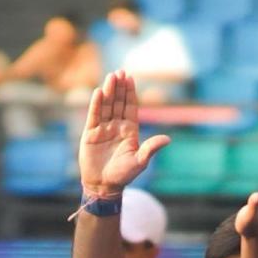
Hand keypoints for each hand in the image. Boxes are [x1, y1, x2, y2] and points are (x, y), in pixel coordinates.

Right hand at [78, 70, 170, 197]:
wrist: (103, 186)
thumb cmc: (123, 175)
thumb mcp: (140, 161)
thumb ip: (151, 148)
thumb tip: (168, 139)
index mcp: (129, 130)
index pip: (130, 107)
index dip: (130, 93)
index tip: (130, 77)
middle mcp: (116, 126)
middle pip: (118, 102)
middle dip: (120, 87)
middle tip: (120, 71)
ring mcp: (103, 129)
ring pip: (106, 106)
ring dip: (109, 91)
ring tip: (111, 77)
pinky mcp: (90, 134)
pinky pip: (94, 116)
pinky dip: (96, 104)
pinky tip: (98, 92)